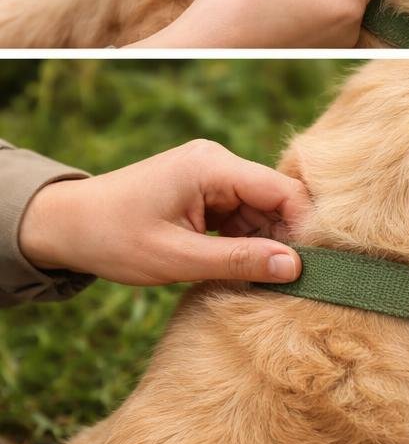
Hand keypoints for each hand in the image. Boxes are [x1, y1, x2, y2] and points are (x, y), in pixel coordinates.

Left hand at [17, 140, 307, 284]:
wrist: (61, 226)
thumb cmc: (112, 239)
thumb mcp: (176, 257)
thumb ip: (238, 261)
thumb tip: (294, 268)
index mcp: (213, 166)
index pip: (283, 190)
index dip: (304, 226)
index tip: (312, 266)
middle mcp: (218, 162)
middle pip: (275, 199)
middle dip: (284, 238)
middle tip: (290, 281)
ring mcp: (211, 176)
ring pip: (261, 210)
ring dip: (264, 243)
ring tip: (264, 280)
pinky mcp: (204, 191)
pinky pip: (241, 214)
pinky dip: (245, 241)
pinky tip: (243, 268)